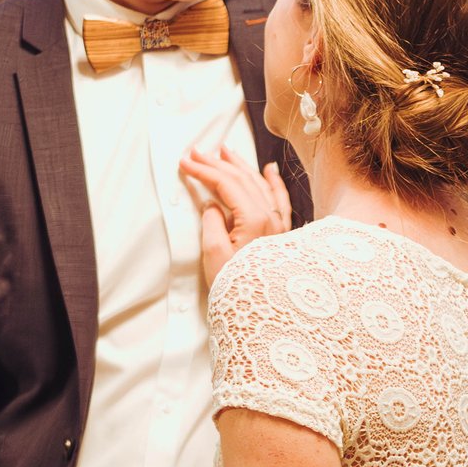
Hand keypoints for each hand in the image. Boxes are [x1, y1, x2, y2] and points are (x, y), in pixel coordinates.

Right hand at [182, 143, 290, 287]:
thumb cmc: (237, 289)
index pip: (226, 185)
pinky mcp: (283, 235)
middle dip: (218, 163)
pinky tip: (269, 170)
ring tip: (225, 151)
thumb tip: (212, 205)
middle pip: (242, 180)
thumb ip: (212, 224)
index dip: (204, 170)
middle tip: (197, 152)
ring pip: (260, 185)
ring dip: (241, 166)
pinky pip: (280, 201)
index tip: (185, 162)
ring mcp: (279, 226)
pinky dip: (273, 182)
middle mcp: (272, 219)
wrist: (266, 315)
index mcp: (255, 220)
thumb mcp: (215, 256)